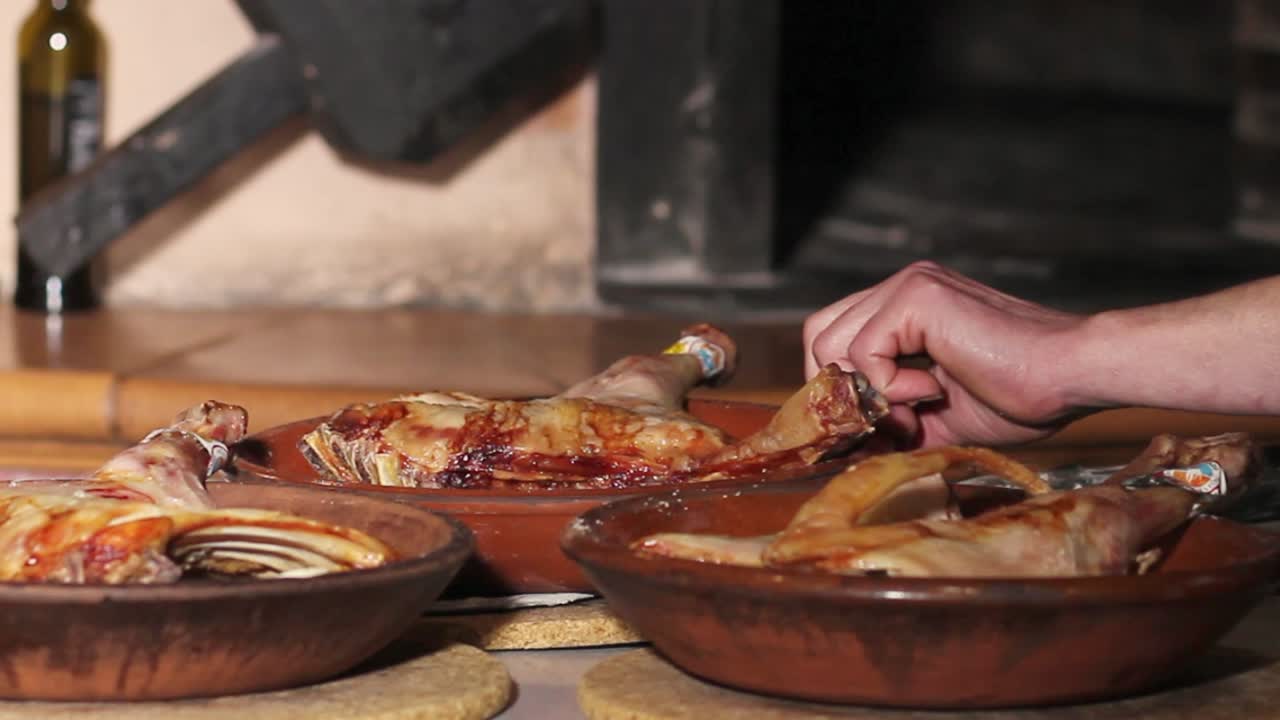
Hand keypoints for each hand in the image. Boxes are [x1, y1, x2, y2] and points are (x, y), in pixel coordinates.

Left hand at [803, 262, 1087, 447]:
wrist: (1070, 377)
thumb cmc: (1020, 397)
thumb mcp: (934, 416)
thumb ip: (886, 419)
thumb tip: (842, 444)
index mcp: (904, 309)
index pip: (831, 340)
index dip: (841, 390)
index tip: (881, 429)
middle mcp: (900, 288)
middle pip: (818, 337)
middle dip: (841, 393)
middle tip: (892, 424)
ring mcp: (907, 286)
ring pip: (829, 343)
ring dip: (868, 392)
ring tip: (918, 410)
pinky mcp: (916, 295)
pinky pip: (863, 351)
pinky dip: (891, 386)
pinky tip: (936, 390)